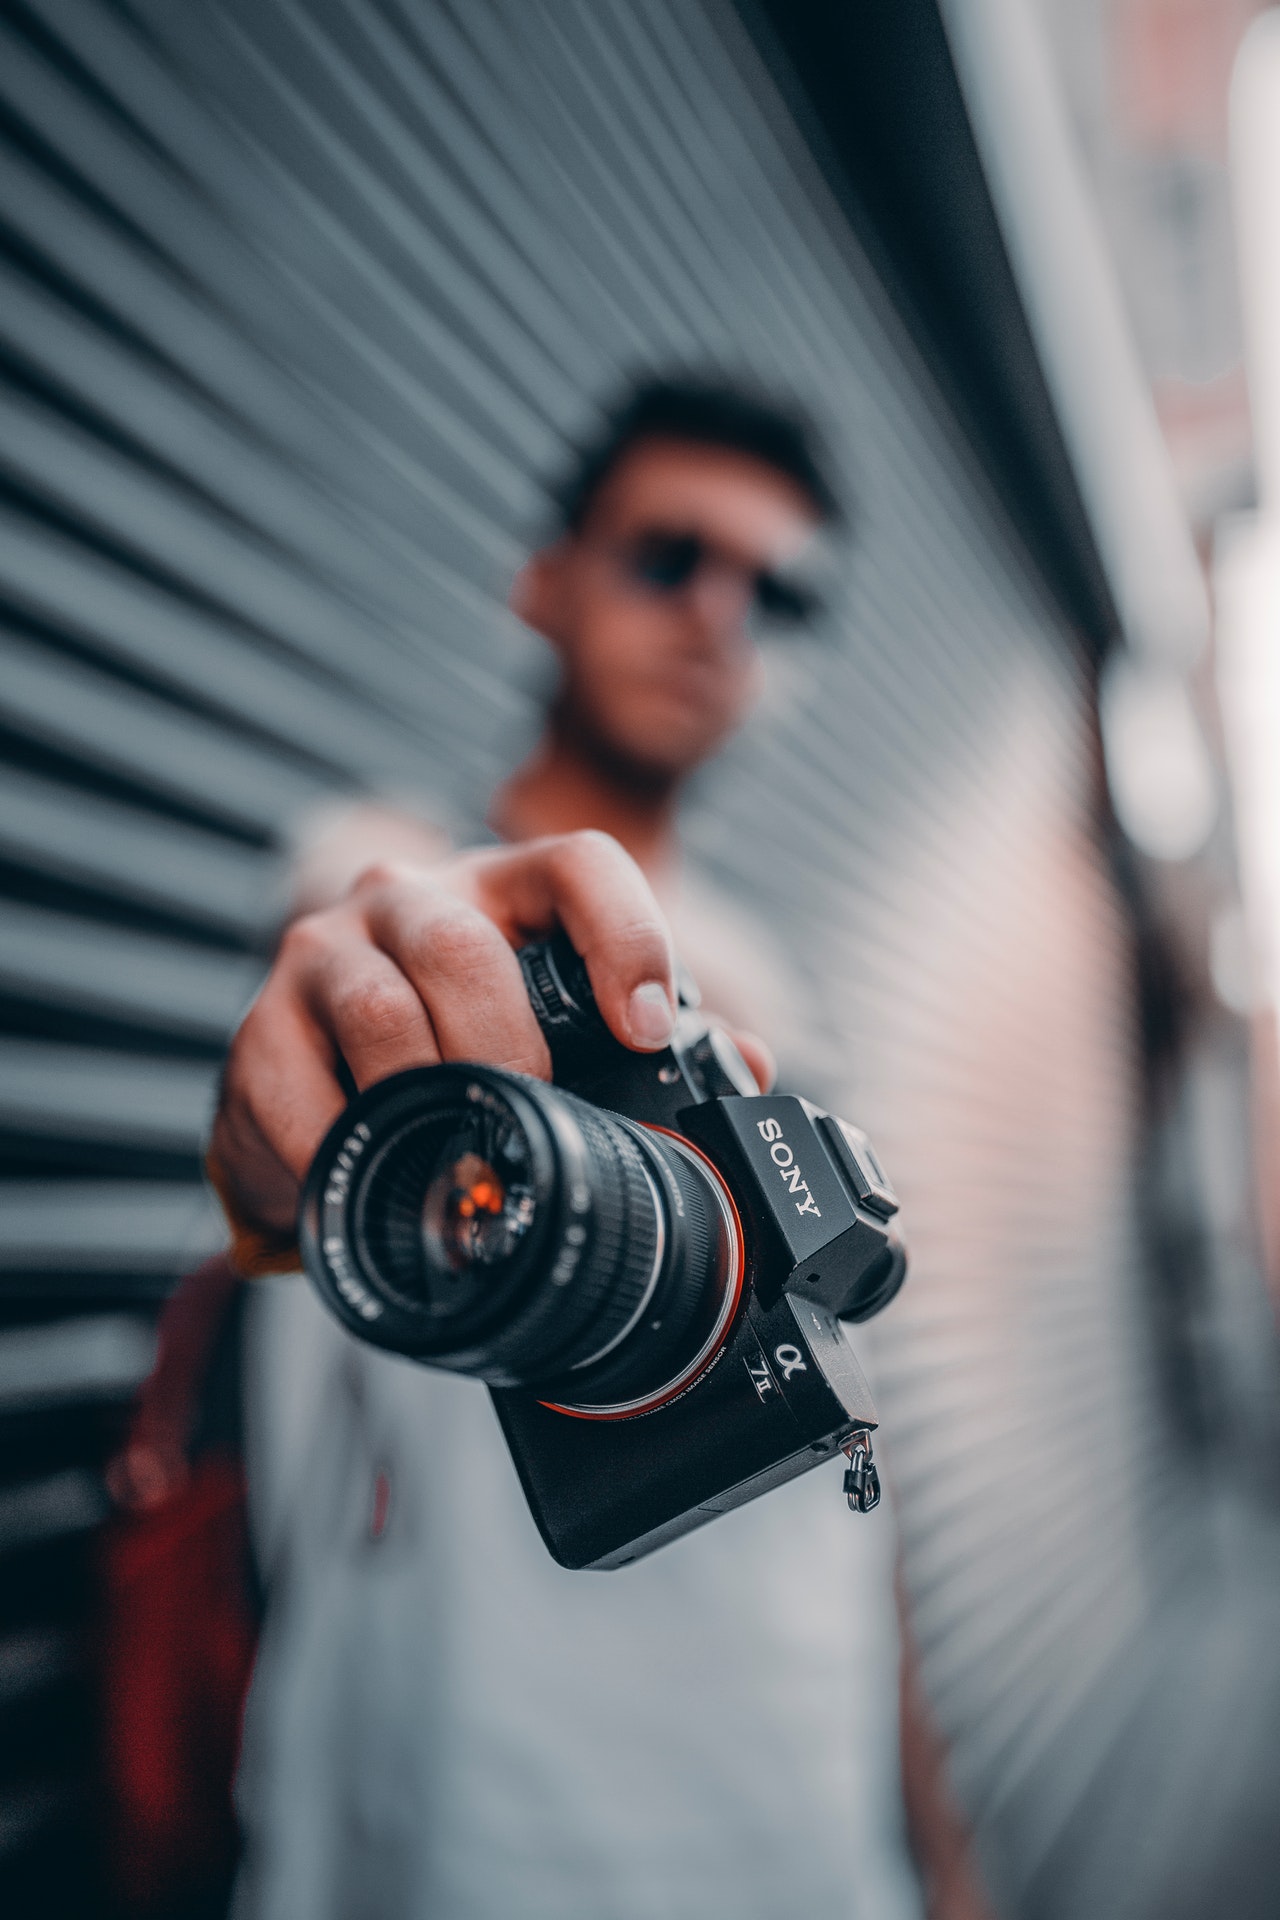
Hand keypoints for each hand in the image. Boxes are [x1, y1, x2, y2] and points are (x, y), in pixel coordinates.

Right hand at [209, 831, 681, 1270]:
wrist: (323, 1088)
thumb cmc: (462, 1046)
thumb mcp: (557, 1030)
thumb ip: (654, 1048)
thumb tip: (750, 1067)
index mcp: (507, 891)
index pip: (578, 866)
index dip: (624, 936)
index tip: (646, 1028)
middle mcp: (410, 899)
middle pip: (461, 947)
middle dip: (508, 1048)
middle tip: (532, 1116)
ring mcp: (325, 953)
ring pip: (377, 1007)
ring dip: (426, 1095)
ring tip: (451, 1156)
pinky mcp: (261, 1025)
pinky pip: (295, 1085)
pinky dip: (340, 1147)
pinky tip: (368, 1180)